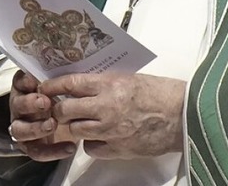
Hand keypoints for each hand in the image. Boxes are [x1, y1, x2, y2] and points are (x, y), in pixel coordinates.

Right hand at [8, 70, 76, 160]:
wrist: (74, 117)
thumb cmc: (65, 94)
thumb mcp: (63, 83)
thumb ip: (59, 76)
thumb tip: (65, 59)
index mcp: (25, 88)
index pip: (19, 83)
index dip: (25, 82)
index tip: (35, 80)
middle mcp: (20, 107)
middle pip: (17, 106)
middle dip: (29, 104)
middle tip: (45, 102)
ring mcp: (23, 127)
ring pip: (20, 131)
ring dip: (35, 128)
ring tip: (52, 124)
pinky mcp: (31, 146)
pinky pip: (36, 151)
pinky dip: (51, 151)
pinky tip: (69, 147)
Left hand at [39, 73, 184, 159]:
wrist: (182, 115)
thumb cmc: (160, 92)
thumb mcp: (130, 78)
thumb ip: (106, 83)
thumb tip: (85, 85)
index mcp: (110, 84)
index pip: (72, 84)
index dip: (54, 86)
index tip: (45, 87)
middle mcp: (105, 107)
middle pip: (66, 110)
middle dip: (59, 109)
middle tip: (60, 107)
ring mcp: (109, 130)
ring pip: (76, 129)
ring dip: (75, 125)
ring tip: (81, 120)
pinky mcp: (116, 149)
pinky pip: (91, 148)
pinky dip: (91, 142)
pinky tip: (100, 136)